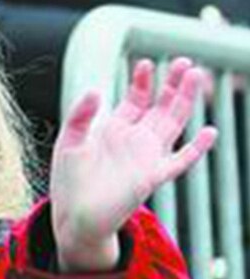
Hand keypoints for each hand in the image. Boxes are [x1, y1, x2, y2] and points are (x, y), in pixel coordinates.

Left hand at [50, 57, 216, 272]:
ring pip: (173, 125)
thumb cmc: (69, 180)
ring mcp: (146, 158)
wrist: (73, 216)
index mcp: (114, 129)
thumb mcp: (70, 139)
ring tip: (196, 78)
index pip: (135, 99)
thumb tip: (97, 89)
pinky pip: (180, 162)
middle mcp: (134, 140)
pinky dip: (196, 148)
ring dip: (184, 103)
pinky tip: (209, 132)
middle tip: (183, 62)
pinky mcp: (152, 178)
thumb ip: (81, 114)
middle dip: (172, 84)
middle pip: (160, 107)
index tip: (145, 62)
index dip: (142, 81)